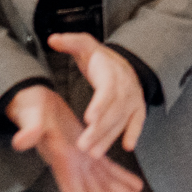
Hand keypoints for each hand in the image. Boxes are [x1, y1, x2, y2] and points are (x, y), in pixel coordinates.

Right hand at [7, 84, 149, 191]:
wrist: (28, 99)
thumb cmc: (28, 108)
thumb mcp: (30, 116)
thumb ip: (29, 130)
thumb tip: (21, 140)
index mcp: (61, 162)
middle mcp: (71, 166)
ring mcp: (80, 159)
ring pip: (104, 184)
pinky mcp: (87, 148)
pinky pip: (106, 169)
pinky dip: (122, 178)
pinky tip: (137, 186)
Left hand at [46, 32, 148, 157]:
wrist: (127, 62)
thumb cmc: (101, 59)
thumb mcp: (86, 46)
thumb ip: (70, 42)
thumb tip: (53, 39)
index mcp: (111, 73)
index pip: (107, 90)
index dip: (100, 104)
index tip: (90, 118)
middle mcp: (125, 87)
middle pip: (114, 111)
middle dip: (100, 130)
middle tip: (83, 146)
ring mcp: (133, 99)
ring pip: (122, 120)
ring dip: (109, 137)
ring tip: (94, 153)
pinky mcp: (138, 108)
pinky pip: (138, 122)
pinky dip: (134, 133)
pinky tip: (127, 146)